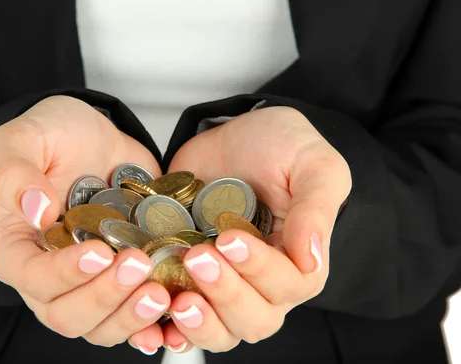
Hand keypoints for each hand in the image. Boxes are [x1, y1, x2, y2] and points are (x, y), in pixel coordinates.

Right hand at [0, 95, 168, 351]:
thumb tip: (35, 212)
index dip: (63, 273)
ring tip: (161, 290)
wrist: (96, 139)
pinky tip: (173, 314)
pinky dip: (153, 324)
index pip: (32, 278)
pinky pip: (133, 321)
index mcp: (18, 249)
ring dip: (131, 315)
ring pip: (102, 326)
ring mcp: (87, 285)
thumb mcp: (22, 140)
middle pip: (68, 314)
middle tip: (139, 264)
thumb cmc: (52, 138)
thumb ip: (16, 173)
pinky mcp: (121, 283)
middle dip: (106, 296)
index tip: (98, 251)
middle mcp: (50, 278)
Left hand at [142, 106, 350, 352]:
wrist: (234, 138)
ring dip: (199, 322)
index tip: (230, 238)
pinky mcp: (189, 279)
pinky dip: (168, 328)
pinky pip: (180, 322)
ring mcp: (224, 286)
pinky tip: (154, 320)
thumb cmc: (282, 148)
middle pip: (253, 320)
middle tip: (197, 257)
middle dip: (225, 294)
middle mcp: (263, 284)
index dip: (259, 269)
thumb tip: (311, 259)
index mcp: (299, 262)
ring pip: (220, 331)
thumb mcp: (313, 165)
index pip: (287, 286)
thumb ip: (315, 209)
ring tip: (175, 298)